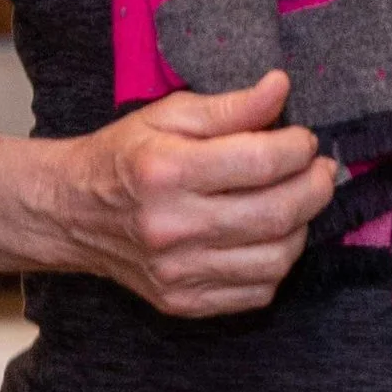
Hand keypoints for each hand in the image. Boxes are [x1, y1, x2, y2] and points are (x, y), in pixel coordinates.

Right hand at [20, 69, 335, 317]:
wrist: (71, 212)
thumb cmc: (122, 156)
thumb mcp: (167, 115)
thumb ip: (229, 106)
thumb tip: (281, 89)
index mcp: (166, 170)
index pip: (259, 161)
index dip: (297, 148)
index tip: (305, 139)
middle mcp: (172, 226)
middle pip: (276, 214)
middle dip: (314, 187)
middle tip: (320, 169)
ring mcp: (178, 272)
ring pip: (275, 259)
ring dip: (302, 227)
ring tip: (298, 201)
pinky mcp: (184, 302)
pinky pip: (257, 292)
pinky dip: (277, 264)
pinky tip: (270, 237)